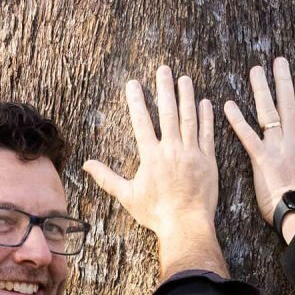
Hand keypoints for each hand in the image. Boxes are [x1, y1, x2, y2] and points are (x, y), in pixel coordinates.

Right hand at [82, 65, 220, 245]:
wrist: (186, 225)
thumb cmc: (155, 213)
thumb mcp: (127, 196)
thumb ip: (107, 178)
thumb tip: (86, 165)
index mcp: (151, 156)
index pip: (142, 121)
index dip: (137, 100)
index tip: (133, 83)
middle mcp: (171, 150)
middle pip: (168, 112)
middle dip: (165, 89)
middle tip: (164, 69)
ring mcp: (192, 153)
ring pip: (189, 119)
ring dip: (187, 97)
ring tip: (185, 79)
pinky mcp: (208, 161)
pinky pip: (207, 134)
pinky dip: (207, 117)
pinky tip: (206, 102)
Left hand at [224, 56, 294, 234]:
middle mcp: (292, 141)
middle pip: (288, 105)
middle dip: (283, 81)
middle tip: (278, 60)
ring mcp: (277, 148)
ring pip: (270, 113)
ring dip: (262, 90)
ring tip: (256, 70)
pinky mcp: (262, 159)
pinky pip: (247, 136)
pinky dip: (237, 120)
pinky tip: (228, 105)